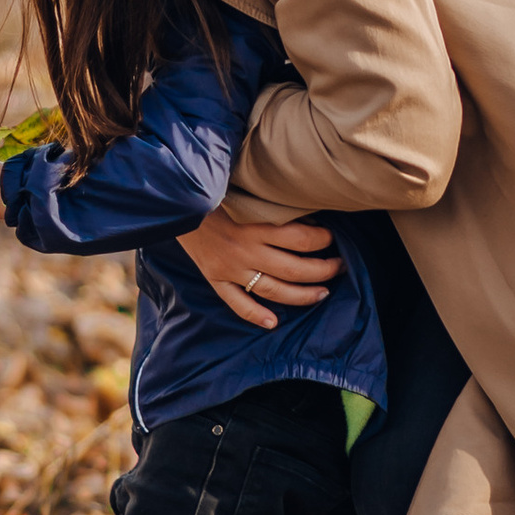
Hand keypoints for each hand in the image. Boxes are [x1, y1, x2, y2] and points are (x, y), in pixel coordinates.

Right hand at [179, 199, 341, 328]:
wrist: (175, 203)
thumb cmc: (215, 193)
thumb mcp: (246, 192)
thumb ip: (273, 205)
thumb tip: (309, 215)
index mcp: (255, 226)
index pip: (300, 237)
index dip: (322, 239)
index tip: (332, 237)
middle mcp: (245, 250)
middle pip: (294, 268)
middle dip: (323, 270)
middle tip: (339, 267)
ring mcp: (230, 269)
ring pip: (273, 290)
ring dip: (302, 295)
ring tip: (323, 293)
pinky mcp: (216, 279)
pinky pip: (237, 303)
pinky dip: (255, 315)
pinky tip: (274, 322)